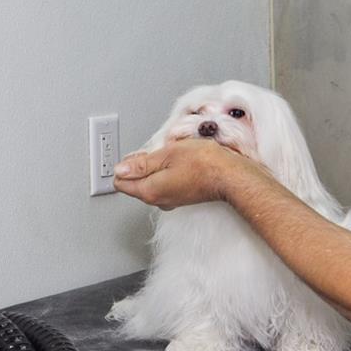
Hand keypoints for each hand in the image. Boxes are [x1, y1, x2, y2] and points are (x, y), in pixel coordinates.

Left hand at [112, 138, 250, 209]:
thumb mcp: (167, 154)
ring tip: (172, 154)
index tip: (136, 154)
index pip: (121, 182)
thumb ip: (141, 163)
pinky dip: (169, 171)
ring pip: (152, 181)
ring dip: (157, 167)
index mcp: (149, 191)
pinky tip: (181, 161)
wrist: (230, 175)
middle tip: (158, 151)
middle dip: (141, 165)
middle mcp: (158, 200)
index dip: (125, 165)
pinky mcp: (182, 196)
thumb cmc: (203, 164)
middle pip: (136, 182)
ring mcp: (171, 199)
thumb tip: (121, 169)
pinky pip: (166, 182)